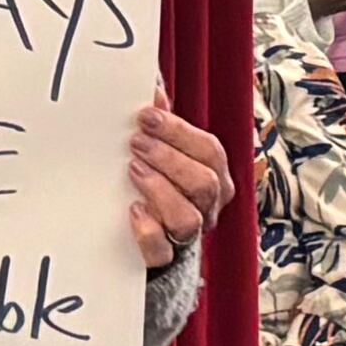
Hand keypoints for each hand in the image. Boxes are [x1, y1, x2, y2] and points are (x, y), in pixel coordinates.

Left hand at [127, 92, 231, 268]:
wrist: (134, 245)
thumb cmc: (152, 186)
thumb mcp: (159, 153)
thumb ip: (160, 124)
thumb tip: (151, 84)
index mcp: (214, 178)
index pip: (210, 151)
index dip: (179, 132)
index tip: (145, 115)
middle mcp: (206, 209)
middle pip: (205, 184)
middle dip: (169, 158)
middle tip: (135, 142)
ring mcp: (186, 238)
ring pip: (189, 219)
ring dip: (160, 190)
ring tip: (132, 169)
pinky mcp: (161, 261)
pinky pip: (162, 252)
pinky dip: (148, 230)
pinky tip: (131, 209)